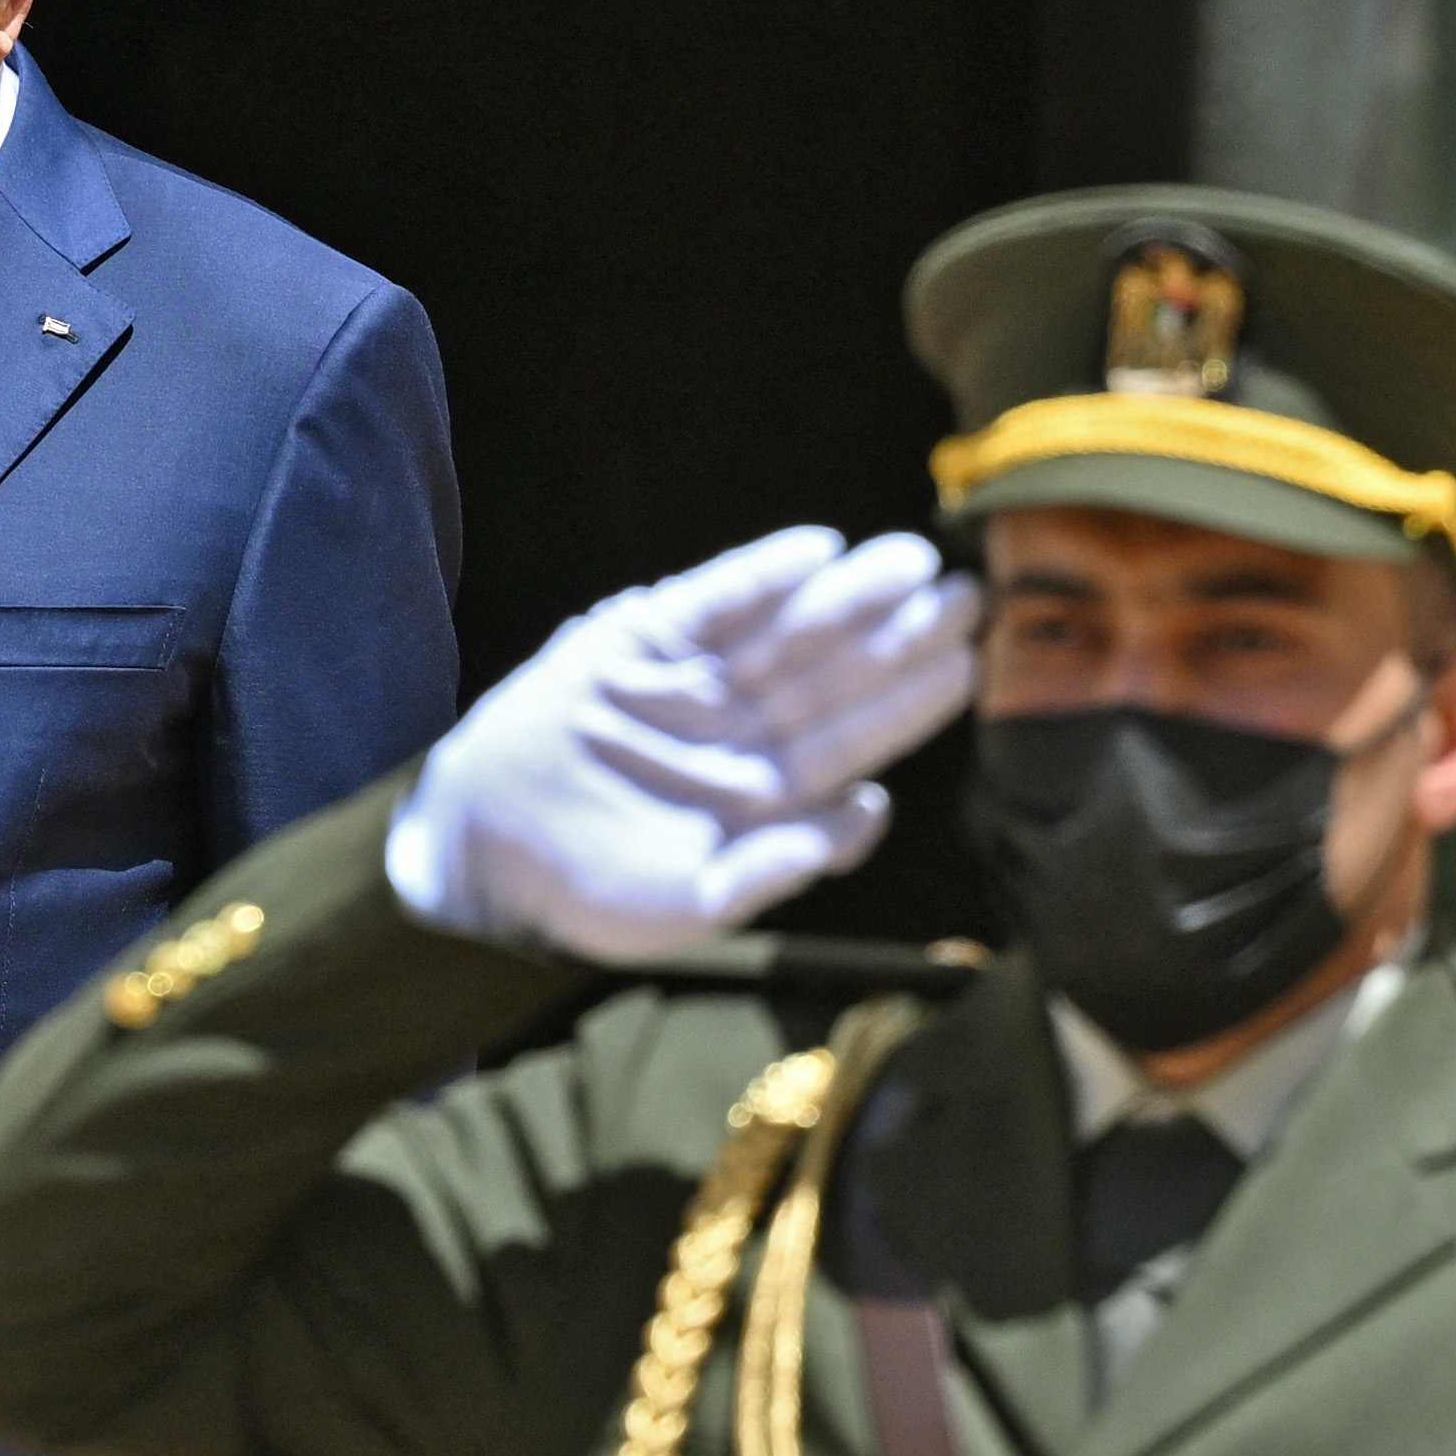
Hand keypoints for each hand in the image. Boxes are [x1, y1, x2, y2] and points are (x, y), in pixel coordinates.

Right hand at [385, 525, 976, 961]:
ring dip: (849, 597)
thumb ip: (779, 867)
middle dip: (902, 636)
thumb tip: (872, 813)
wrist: (483, 851)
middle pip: (835, 676)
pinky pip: (714, 601)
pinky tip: (818, 551)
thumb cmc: (590, 891)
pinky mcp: (642, 638)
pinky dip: (760, 575)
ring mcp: (694, 679)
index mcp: (765, 792)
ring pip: (786, 630)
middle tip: (971, 596)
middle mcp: (740, 728)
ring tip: (911, 562)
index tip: (972, 667)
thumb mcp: (692, 903)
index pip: (853, 741)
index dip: (910, 703)